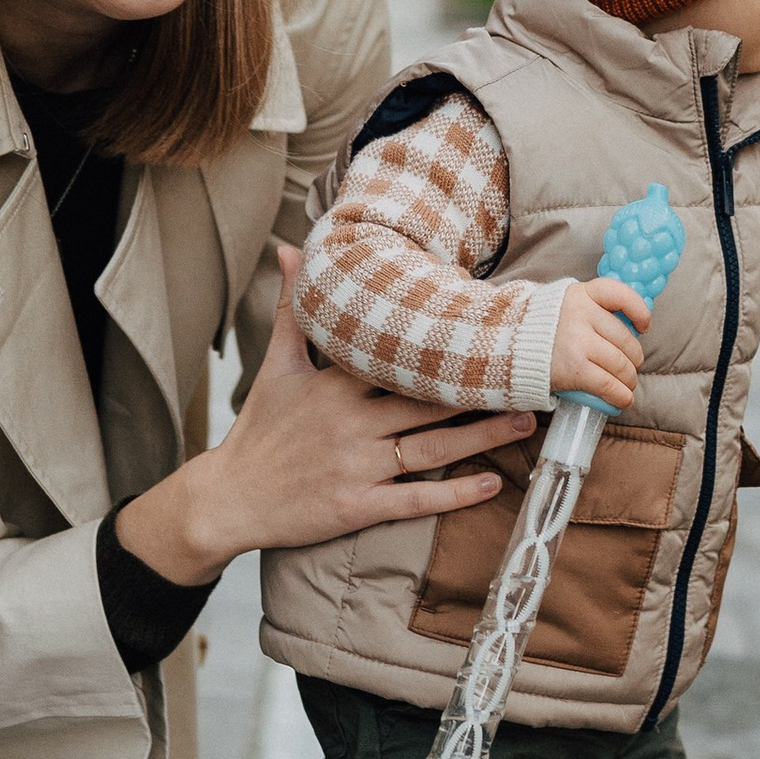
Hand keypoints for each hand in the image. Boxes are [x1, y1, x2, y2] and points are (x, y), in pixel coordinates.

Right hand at [113, 249, 530, 587]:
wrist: (230, 496)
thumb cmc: (260, 429)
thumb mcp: (275, 365)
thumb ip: (293, 310)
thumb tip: (287, 251)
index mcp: (334, 384)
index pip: (399, 358)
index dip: (444, 345)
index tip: (487, 331)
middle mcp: (350, 423)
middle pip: (427, 403)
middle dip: (479, 391)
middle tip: (529, 379)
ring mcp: (356, 467)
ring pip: (430, 450)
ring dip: (481, 437)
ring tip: (523, 423)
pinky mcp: (356, 506)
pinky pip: (414, 500)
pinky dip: (454, 495)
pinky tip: (490, 485)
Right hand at [550, 275, 647, 413]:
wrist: (503, 349)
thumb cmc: (538, 331)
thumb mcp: (561, 305)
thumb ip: (589, 309)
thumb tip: (626, 326)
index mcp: (579, 294)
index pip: (619, 294)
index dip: (638, 310)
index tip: (643, 326)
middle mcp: (580, 313)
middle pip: (625, 338)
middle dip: (634, 358)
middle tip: (630, 368)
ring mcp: (578, 341)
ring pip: (621, 364)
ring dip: (629, 380)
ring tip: (626, 386)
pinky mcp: (574, 369)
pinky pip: (609, 384)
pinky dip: (621, 395)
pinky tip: (622, 400)